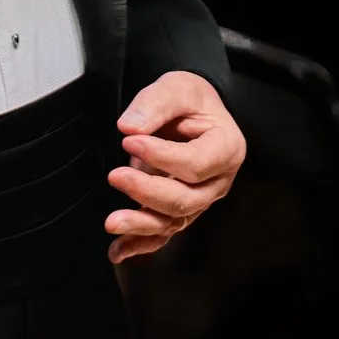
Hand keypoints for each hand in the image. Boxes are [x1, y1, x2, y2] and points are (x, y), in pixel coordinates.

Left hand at [105, 70, 245, 262]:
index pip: (194, 163)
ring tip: (112, 222)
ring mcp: (200, 200)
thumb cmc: (190, 100)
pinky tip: (117, 250)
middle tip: (116, 176)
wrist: (190, 111)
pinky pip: (162, 233)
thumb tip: (130, 127)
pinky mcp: (180, 211)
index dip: (161, 156)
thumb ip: (155, 104)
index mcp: (226, 148)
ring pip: (173, 222)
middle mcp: (217, 181)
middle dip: (148, 192)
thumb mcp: (177, 87)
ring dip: (141, 225)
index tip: (129, 141)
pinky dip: (139, 244)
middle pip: (185, 200)